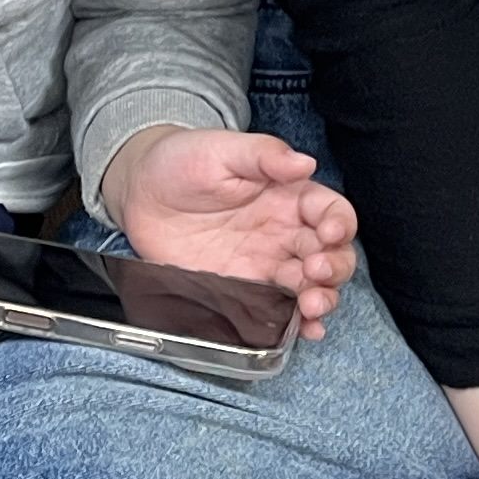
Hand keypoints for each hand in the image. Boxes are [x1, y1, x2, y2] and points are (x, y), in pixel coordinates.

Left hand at [101, 124, 358, 333]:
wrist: (139, 192)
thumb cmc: (183, 161)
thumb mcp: (223, 149)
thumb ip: (264, 154)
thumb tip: (304, 162)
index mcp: (289, 196)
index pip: (331, 211)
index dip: (339, 224)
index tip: (329, 232)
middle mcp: (284, 233)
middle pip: (332, 255)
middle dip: (334, 267)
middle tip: (316, 270)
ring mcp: (265, 265)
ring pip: (311, 287)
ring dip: (322, 299)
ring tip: (312, 305)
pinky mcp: (241, 290)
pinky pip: (277, 310)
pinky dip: (296, 324)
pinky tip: (305, 330)